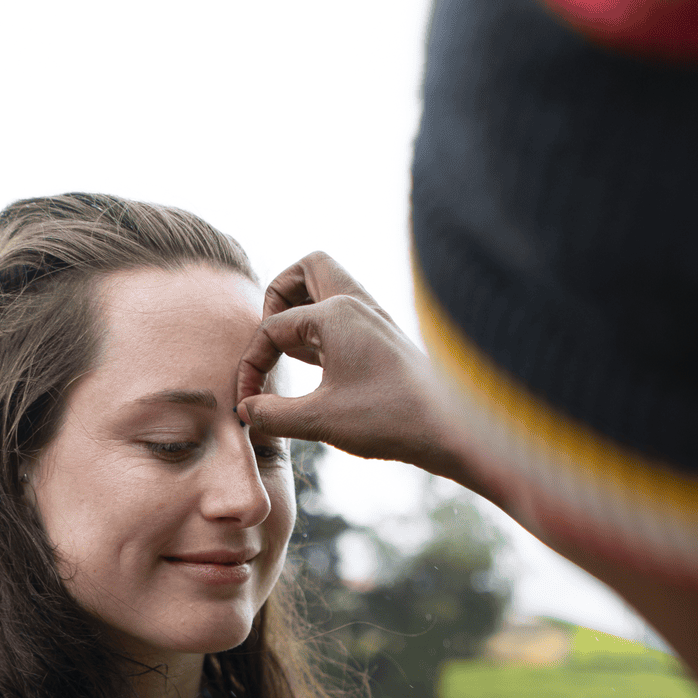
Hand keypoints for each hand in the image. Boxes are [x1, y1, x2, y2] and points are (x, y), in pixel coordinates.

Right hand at [235, 252, 467, 479]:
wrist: (451, 429)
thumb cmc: (389, 419)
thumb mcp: (320, 421)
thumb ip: (274, 415)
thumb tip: (246, 410)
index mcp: (336, 313)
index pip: (273, 328)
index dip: (252, 365)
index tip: (247, 401)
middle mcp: (356, 304)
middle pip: (308, 268)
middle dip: (279, 294)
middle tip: (272, 335)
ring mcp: (374, 319)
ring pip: (330, 287)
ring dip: (304, 310)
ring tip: (291, 352)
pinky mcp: (385, 339)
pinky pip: (345, 315)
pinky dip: (324, 330)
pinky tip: (318, 367)